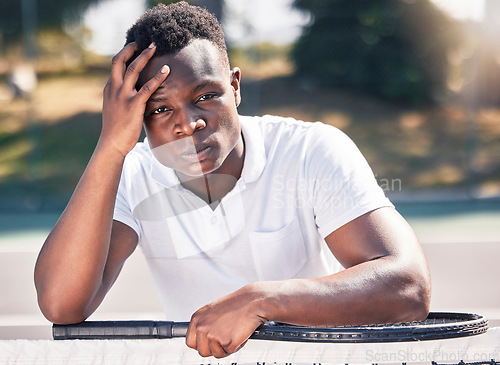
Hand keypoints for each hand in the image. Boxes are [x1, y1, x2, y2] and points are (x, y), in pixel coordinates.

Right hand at [100, 42, 168, 156]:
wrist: (112, 144)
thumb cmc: (116, 130)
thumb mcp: (115, 109)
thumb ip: (122, 98)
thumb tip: (133, 94)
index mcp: (109, 89)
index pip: (116, 66)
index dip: (125, 54)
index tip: (134, 46)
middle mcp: (114, 89)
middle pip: (119, 61)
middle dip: (131, 48)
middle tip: (142, 41)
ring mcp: (123, 96)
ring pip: (133, 69)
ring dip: (145, 56)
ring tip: (155, 47)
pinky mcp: (134, 104)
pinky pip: (147, 87)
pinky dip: (158, 77)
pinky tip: (167, 70)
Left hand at [186, 284, 267, 357]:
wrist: (252, 301)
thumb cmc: (236, 304)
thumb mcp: (213, 311)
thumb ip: (204, 324)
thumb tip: (202, 339)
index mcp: (197, 318)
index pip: (190, 342)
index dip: (201, 345)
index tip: (207, 344)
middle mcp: (203, 327)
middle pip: (202, 351)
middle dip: (214, 349)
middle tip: (224, 339)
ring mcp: (214, 335)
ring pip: (216, 354)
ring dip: (226, 347)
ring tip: (233, 332)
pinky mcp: (227, 342)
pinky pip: (230, 352)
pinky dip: (237, 345)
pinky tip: (240, 333)